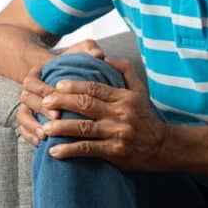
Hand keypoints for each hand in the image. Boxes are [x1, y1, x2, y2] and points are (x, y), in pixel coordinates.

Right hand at [16, 39, 104, 146]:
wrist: (62, 82)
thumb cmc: (72, 67)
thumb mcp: (79, 53)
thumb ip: (88, 48)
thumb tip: (98, 54)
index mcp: (36, 74)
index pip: (33, 82)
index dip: (44, 89)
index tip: (58, 95)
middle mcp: (28, 90)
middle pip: (27, 100)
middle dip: (41, 110)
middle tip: (57, 118)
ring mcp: (27, 106)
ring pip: (23, 116)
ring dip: (33, 126)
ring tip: (47, 135)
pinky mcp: (29, 120)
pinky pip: (23, 130)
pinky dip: (30, 137)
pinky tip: (42, 143)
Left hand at [39, 56, 168, 171]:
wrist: (164, 146)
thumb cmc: (146, 116)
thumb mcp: (140, 90)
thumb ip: (123, 69)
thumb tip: (104, 55)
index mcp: (124, 97)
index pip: (95, 87)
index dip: (74, 85)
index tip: (56, 85)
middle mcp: (120, 113)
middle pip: (85, 104)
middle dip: (62, 102)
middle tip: (44, 102)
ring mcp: (117, 133)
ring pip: (83, 128)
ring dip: (60, 128)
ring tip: (44, 128)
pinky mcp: (115, 152)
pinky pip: (88, 149)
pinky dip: (69, 150)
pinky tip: (54, 151)